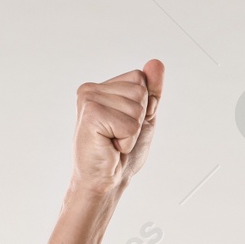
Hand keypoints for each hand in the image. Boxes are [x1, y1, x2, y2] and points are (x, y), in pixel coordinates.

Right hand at [70, 59, 164, 194]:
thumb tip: (156, 62)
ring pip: (136, 107)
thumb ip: (151, 90)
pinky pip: (129, 124)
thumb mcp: (144, 116)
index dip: (144, 106)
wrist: (106, 181)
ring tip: (114, 141)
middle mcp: (90, 89)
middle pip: (140, 90)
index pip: (140, 78)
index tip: (126, 125)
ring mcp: (88, 100)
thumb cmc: (121, 152)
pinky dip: (127, 140)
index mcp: (101, 87)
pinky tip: (110, 146)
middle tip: (119, 136)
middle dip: (138, 119)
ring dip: (132, 132)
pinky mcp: (90, 116)